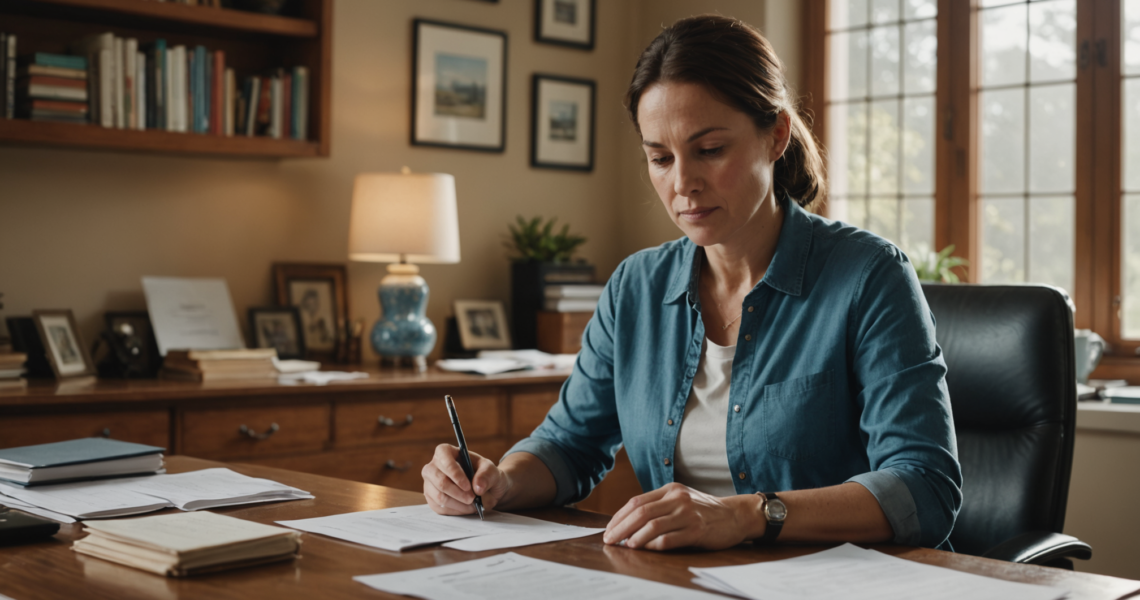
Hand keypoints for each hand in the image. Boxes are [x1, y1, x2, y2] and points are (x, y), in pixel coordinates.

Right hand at [421, 444, 510, 514]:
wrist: (486, 490)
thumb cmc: (485, 475)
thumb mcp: (492, 471)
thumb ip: (487, 475)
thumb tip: (478, 487)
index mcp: (446, 452)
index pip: (443, 457)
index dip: (454, 472)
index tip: (468, 486)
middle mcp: (433, 467)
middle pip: (440, 480)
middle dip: (458, 493)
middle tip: (472, 498)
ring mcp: (430, 484)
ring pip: (439, 497)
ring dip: (458, 504)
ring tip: (472, 504)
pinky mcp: (432, 499)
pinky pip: (439, 508)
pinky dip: (455, 510)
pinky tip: (466, 508)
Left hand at [602, 482, 763, 550]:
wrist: (736, 515)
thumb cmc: (704, 510)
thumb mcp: (681, 499)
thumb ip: (659, 506)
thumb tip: (629, 523)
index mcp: (670, 489)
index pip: (637, 501)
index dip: (619, 516)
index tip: (609, 529)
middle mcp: (678, 498)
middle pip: (641, 512)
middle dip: (621, 527)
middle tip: (609, 539)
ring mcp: (688, 514)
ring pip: (652, 525)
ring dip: (634, 537)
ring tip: (624, 546)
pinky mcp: (697, 530)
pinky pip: (670, 538)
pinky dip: (654, 545)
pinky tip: (645, 549)